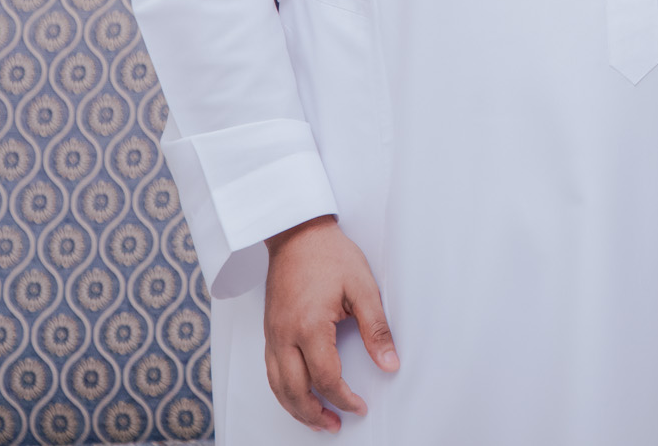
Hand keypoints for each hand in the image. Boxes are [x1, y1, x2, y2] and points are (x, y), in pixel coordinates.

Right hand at [263, 215, 398, 431]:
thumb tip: (390, 364)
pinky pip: (269, 370)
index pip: (326, 378)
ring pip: (277, 386)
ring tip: (317, 420)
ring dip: (296, 408)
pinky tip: (296, 395)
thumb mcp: (362, 288)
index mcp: (309, 326)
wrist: (296, 232)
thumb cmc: (330, 255)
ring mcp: (272, 333)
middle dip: (315, 414)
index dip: (344, 398)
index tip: (360, 406)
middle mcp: (284, 335)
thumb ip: (376, 329)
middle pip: (294, 391)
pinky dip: (282, 391)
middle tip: (337, 424)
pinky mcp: (267, 329)